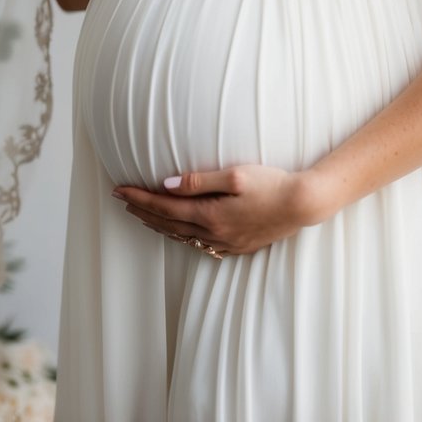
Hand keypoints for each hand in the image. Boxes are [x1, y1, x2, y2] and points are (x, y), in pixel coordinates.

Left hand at [111, 164, 320, 255]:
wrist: (302, 204)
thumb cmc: (271, 184)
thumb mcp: (235, 175)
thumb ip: (199, 181)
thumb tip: (167, 185)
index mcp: (210, 215)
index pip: (164, 206)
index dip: (139, 198)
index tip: (119, 190)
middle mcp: (213, 233)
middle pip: (168, 224)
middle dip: (142, 211)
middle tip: (121, 201)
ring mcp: (225, 243)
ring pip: (181, 236)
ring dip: (158, 225)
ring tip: (141, 215)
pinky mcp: (236, 246)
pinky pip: (198, 244)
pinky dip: (180, 235)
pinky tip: (177, 230)